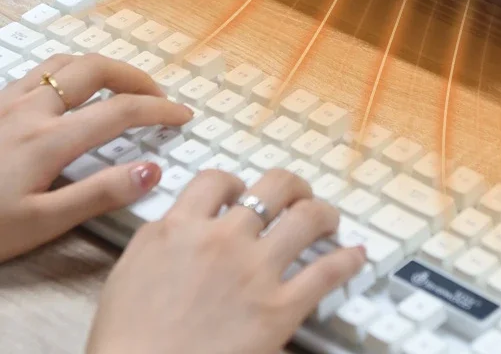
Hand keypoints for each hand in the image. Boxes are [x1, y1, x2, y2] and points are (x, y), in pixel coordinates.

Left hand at [0, 53, 191, 262]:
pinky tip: (68, 91)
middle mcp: (30, 109)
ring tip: (119, 84)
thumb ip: (98, 196)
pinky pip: (37, 71)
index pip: (120, 111)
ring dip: (101, 67)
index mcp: (48, 138)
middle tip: (157, 94)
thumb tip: (151, 171)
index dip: (159, 110)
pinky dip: (68, 70)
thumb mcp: (39, 225)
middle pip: (95, 69)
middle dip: (135, 76)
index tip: (183, 115)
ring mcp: (6, 102)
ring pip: (63, 62)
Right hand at [87, 169, 365, 353]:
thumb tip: (179, 225)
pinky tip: (355, 255)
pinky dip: (347, 260)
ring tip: (328, 220)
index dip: (235, 182)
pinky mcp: (279, 308)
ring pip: (307, 218)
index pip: (216, 180)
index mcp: (180, 228)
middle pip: (273, 186)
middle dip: (292, 186)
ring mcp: (254, 271)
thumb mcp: (128, 275)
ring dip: (324, 214)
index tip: (242, 192)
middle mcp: (222, 239)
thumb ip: (159, 240)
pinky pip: (326, 272)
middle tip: (296, 196)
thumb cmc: (126, 343)